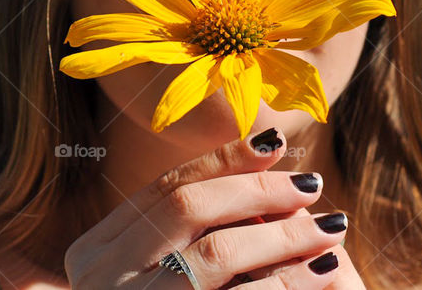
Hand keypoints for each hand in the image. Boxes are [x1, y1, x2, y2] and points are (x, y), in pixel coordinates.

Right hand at [64, 128, 348, 288]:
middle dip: (253, 189)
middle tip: (308, 184)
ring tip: (327, 225)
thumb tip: (258, 159)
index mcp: (94, 252)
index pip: (161, 187)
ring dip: (280, 233)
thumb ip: (179, 233)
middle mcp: (101, 277)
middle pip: (184, 207)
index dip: (221, 162)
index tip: (273, 145)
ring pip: (215, 254)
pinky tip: (323, 270)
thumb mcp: (148, 273)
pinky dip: (287, 281)